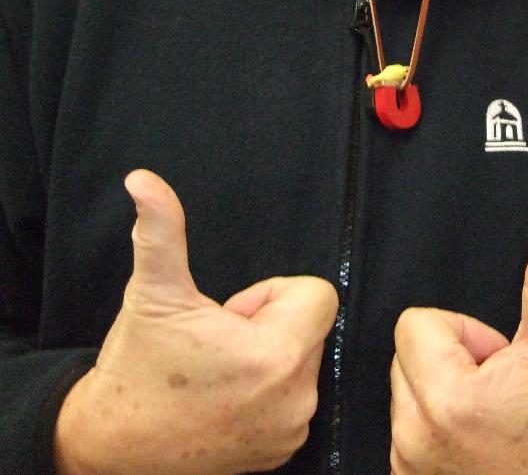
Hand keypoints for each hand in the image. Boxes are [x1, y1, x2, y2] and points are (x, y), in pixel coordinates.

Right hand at [54, 169, 338, 474]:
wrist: (109, 449)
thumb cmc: (135, 370)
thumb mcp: (153, 291)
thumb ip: (160, 229)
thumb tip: (144, 180)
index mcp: (277, 355)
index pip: (317, 294)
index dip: (269, 295)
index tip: (228, 314)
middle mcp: (296, 399)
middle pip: (309, 326)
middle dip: (266, 324)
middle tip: (215, 344)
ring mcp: (289, 431)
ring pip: (301, 360)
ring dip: (265, 356)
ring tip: (214, 372)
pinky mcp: (280, 453)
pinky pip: (292, 397)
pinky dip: (265, 392)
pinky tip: (220, 398)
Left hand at [390, 229, 527, 474]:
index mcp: (447, 398)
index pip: (415, 324)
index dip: (463, 331)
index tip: (496, 358)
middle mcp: (416, 435)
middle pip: (406, 354)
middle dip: (450, 358)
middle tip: (495, 384)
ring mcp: (409, 462)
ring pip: (404, 389)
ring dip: (440, 389)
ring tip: (486, 411)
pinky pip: (404, 425)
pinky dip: (432, 422)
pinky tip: (472, 435)